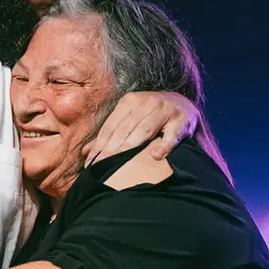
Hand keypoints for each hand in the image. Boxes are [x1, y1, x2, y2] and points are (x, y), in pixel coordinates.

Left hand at [82, 91, 198, 165]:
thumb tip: (86, 151)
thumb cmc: (150, 115)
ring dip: (130, 148)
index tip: (91, 163)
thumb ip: (109, 133)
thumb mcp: (129, 118)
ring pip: (144, 131)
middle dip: (111, 150)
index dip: (100, 145)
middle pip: (124, 130)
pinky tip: (155, 156)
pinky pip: (171, 135)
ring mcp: (164, 110)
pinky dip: (164, 145)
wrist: (182, 104)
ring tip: (119, 165)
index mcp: (129, 102)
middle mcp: (145, 103)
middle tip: (101, 167)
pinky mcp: (181, 121)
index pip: (110, 126)